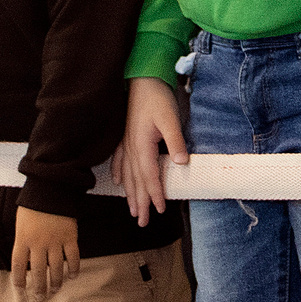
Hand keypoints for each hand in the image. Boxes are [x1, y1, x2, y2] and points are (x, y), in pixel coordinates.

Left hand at [10, 206, 80, 298]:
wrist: (51, 189)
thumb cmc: (33, 206)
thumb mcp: (21, 223)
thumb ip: (23, 241)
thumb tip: (27, 260)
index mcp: (23, 239)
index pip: (18, 265)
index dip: (18, 279)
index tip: (20, 288)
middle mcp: (38, 243)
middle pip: (38, 271)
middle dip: (39, 287)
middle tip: (41, 297)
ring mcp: (55, 241)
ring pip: (56, 267)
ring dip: (56, 281)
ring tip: (56, 289)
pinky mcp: (70, 236)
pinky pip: (73, 256)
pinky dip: (74, 267)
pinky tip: (73, 275)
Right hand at [115, 75, 187, 223]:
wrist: (142, 79)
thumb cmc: (158, 98)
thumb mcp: (171, 119)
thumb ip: (176, 141)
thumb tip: (182, 163)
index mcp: (142, 145)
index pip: (149, 176)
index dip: (155, 194)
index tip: (159, 210)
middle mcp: (131, 147)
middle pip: (135, 181)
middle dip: (139, 202)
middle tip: (141, 222)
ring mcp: (126, 142)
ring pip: (127, 174)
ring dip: (130, 193)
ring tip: (131, 210)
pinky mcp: (125, 136)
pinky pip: (119, 160)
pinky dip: (119, 173)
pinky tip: (118, 182)